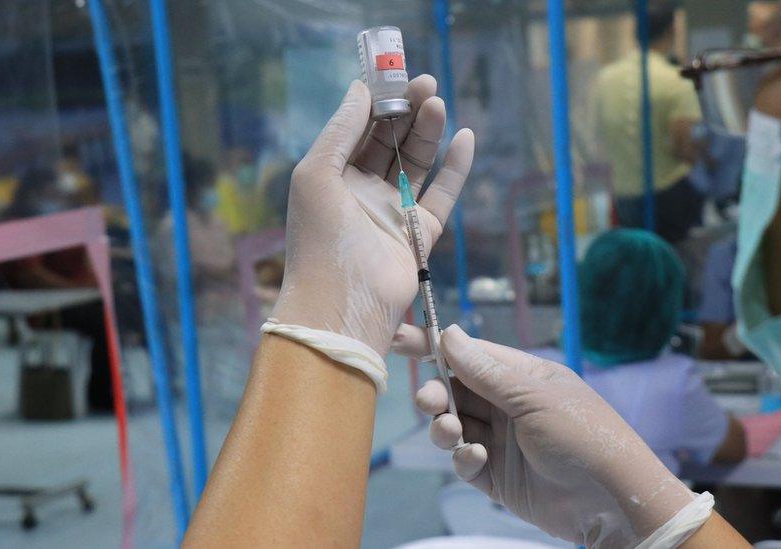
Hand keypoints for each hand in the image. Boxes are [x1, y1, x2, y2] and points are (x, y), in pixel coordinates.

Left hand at [272, 77, 473, 355]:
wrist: (342, 303)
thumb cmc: (320, 238)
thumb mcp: (315, 173)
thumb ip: (341, 130)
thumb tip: (361, 90)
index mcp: (332, 178)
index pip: (358, 131)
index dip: (377, 103)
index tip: (394, 76)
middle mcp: (362, 193)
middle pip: (390, 142)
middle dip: (406, 111)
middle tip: (424, 83)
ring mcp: (393, 213)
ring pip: (416, 163)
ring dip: (428, 132)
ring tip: (437, 101)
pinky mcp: (421, 234)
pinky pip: (442, 195)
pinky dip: (456, 167)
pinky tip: (464, 138)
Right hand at [393, 324, 703, 547]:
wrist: (612, 500)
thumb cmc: (583, 435)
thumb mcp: (533, 397)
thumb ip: (485, 370)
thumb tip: (449, 334)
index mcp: (522, 377)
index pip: (470, 355)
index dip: (436, 346)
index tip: (402, 338)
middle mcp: (508, 406)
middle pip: (456, 391)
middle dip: (437, 393)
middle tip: (430, 401)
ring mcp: (502, 442)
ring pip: (455, 426)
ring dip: (446, 426)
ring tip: (451, 431)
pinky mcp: (497, 477)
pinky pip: (465, 462)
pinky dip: (463, 457)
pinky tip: (476, 457)